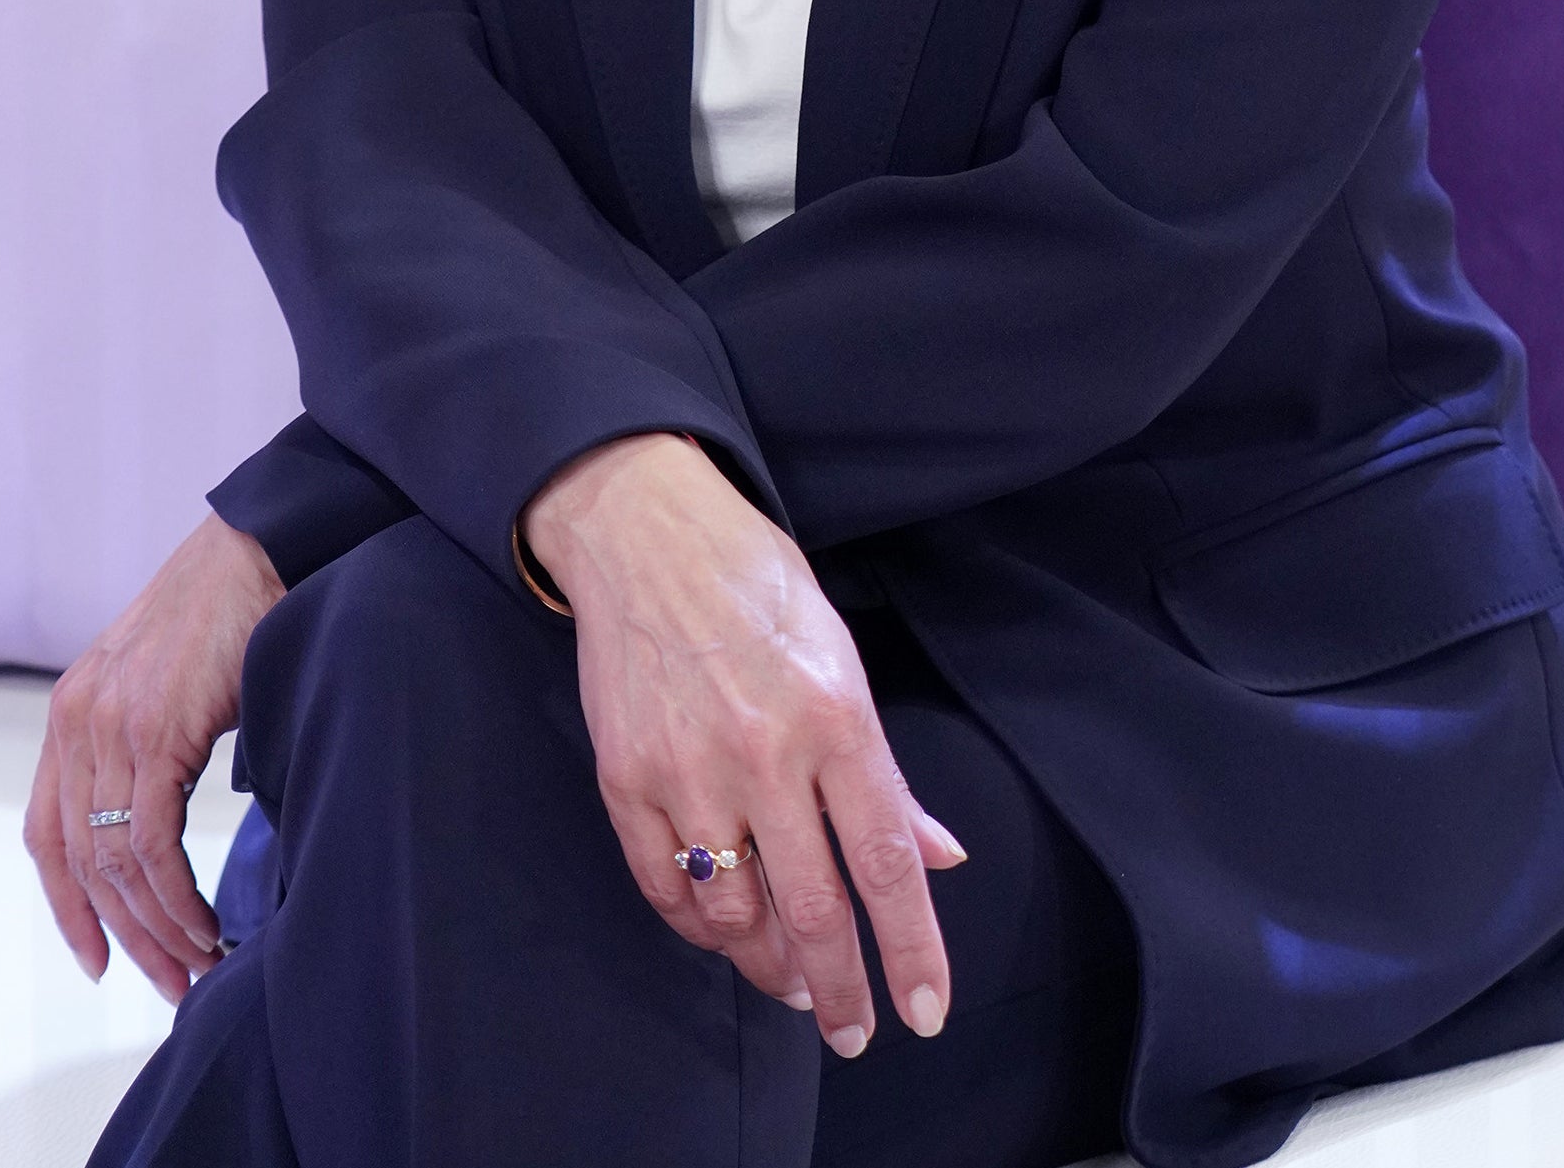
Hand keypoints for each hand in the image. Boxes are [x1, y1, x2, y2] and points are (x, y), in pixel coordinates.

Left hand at [25, 513, 283, 1002]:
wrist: (260, 549)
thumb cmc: (230, 608)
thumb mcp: (167, 682)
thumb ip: (150, 742)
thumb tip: (168, 828)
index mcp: (75, 711)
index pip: (48, 834)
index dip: (69, 907)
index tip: (100, 958)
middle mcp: (78, 721)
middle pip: (81, 862)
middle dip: (125, 935)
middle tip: (170, 979)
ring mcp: (111, 725)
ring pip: (115, 863)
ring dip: (157, 927)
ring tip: (199, 959)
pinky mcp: (153, 730)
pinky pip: (149, 843)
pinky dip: (175, 896)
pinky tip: (204, 921)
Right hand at [525, 434, 965, 1058]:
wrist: (647, 531)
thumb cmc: (758, 586)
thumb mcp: (843, 657)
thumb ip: (886, 771)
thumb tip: (937, 856)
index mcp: (834, 716)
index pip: (885, 860)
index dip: (910, 948)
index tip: (925, 1009)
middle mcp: (764, 750)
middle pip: (812, 907)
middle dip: (840, 989)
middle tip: (853, 1032)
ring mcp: (688, 767)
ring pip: (735, 912)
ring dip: (768, 964)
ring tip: (793, 981)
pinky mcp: (625, 776)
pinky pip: (665, 885)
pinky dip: (700, 924)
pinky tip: (725, 931)